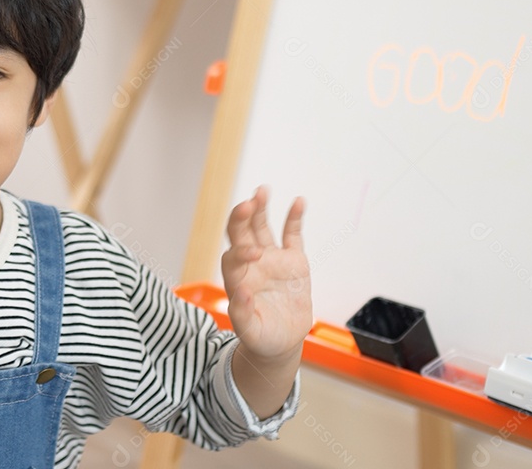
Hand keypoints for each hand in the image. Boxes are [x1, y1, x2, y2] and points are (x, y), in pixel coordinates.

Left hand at [222, 186, 311, 361]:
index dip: (241, 251)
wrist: (281, 341)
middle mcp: (251, 264)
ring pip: (261, 227)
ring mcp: (272, 259)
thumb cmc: (261, 337)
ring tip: (262, 190)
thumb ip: (241, 314)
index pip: (233, 256)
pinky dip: (294, 218)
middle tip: (248, 204)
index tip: (256, 255)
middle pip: (241, 233)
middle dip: (241, 217)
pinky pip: (292, 234)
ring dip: (260, 208)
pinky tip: (298, 201)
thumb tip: (241, 291)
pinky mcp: (292, 260)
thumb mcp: (249, 332)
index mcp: (237, 278)